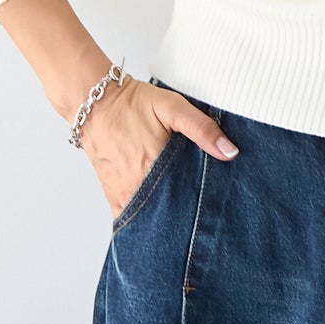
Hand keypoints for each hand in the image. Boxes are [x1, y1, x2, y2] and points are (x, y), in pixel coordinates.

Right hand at [78, 75, 238, 217]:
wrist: (94, 104)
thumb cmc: (131, 104)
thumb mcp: (172, 106)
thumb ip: (202, 128)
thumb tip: (230, 152)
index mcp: (153, 168)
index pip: (186, 200)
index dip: (202, 205)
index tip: (214, 206)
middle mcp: (136, 187)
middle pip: (169, 212)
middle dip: (186, 214)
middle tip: (202, 213)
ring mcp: (122, 194)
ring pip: (149, 218)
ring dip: (165, 217)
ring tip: (182, 215)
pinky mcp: (112, 195)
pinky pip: (130, 218)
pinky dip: (144, 219)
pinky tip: (158, 217)